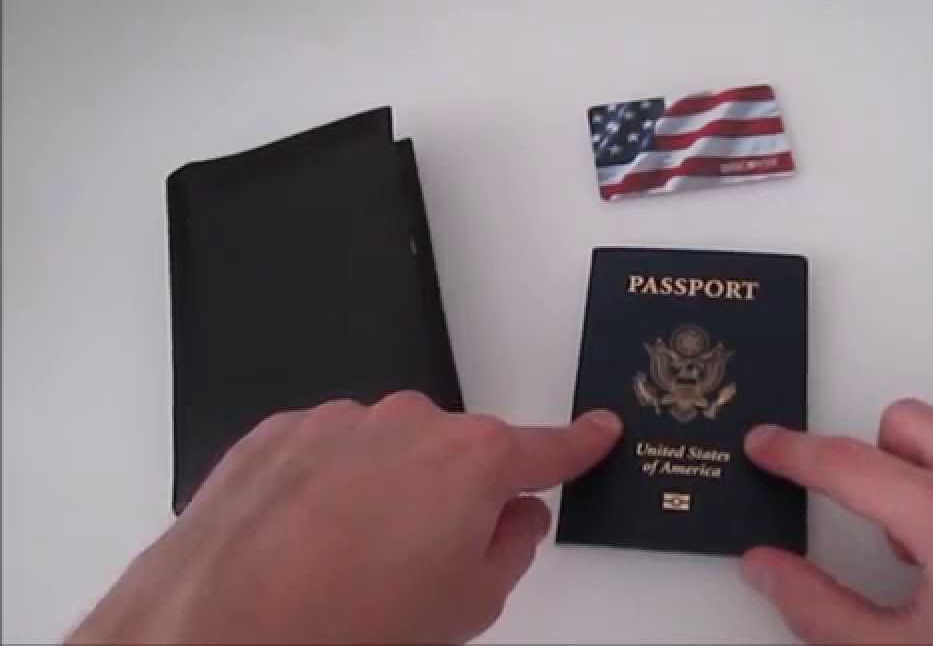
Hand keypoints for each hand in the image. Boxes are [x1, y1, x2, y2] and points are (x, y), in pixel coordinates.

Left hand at [68, 392, 621, 643]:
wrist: (222, 626)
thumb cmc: (349, 622)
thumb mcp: (468, 605)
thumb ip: (511, 546)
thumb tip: (514, 518)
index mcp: (472, 460)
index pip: (546, 447)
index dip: (578, 445)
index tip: (598, 433)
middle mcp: (410, 422)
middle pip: (457, 455)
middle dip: (453, 497)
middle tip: (423, 563)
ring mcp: (340, 421)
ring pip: (388, 453)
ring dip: (383, 493)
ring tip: (346, 562)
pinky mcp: (279, 432)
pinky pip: (327, 453)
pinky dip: (327, 489)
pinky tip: (307, 542)